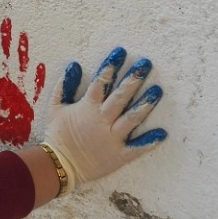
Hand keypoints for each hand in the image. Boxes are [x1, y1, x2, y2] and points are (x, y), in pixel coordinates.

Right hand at [42, 47, 164, 186]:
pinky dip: (149, 142)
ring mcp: (111, 138)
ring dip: (145, 104)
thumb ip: (64, 87)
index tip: (122, 52)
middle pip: (120, 96)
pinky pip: (136, 149)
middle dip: (133, 79)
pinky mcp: (118, 155)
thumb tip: (75, 65)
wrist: (57, 166)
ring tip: (157, 91)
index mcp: (88, 108)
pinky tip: (162, 134)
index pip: (101, 83)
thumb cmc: (57, 136)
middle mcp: (102, 120)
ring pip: (131, 119)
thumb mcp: (55, 108)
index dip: (111, 67)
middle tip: (146, 64)